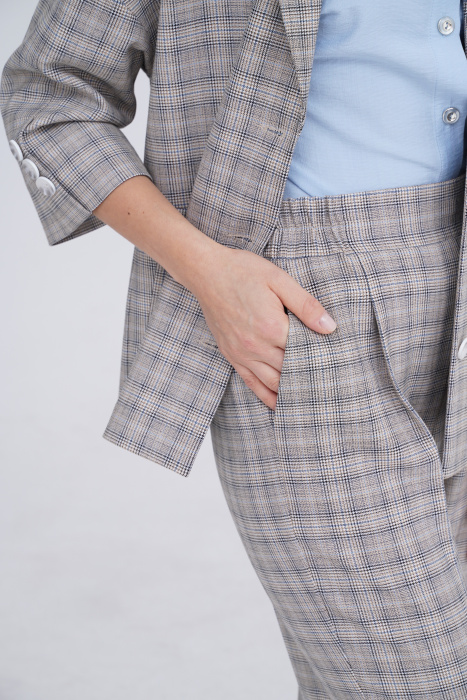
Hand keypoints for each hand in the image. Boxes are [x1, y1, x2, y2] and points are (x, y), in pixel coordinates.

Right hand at [191, 246, 336, 409]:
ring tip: (311, 401)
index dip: (322, 360)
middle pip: (291, 371)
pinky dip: (268, 397)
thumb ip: (306, 305)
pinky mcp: (232, 356)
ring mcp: (242, 354)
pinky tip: (280, 406)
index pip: (305, 353)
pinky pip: (252, 383)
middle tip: (332, 388)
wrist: (206, 272)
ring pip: (273, 383)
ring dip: (291, 393)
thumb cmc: (244, 271)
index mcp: (271, 327)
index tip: (338, 367)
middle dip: (310, 379)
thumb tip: (330, 327)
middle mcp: (256, 346)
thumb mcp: (279, 280)